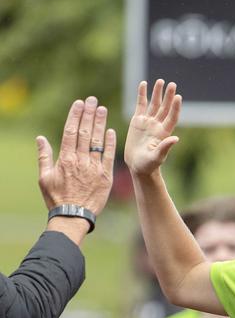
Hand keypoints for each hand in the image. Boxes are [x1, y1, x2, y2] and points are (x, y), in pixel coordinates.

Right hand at [37, 96, 115, 214]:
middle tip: (93, 100)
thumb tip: (40, 138)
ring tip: (102, 110)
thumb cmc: (57, 198)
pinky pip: (108, 156)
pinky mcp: (106, 177)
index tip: (79, 103)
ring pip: (97, 141)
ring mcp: (95, 168)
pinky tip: (111, 131)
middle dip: (89, 114)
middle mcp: (81, 161)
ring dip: (100, 124)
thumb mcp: (44, 178)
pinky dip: (110, 143)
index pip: (71, 131)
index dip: (76, 115)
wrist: (74, 217)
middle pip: (85, 132)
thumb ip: (43, 156)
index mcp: (66, 159)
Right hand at [125, 80, 181, 175]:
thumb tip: (176, 139)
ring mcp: (148, 122)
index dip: (175, 108)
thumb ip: (165, 148)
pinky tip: (143, 84)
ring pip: (154, 104)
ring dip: (157, 93)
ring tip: (161, 81)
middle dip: (168, 96)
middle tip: (172, 84)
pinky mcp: (137, 121)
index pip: (171, 117)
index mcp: (163, 133)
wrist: (138, 166)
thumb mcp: (157, 157)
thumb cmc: (148, 165)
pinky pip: (140, 105)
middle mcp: (157, 125)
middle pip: (164, 108)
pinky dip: (142, 94)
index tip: (178, 97)